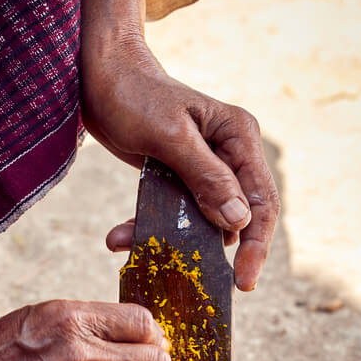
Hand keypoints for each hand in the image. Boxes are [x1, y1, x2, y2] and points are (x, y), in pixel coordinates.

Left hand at [81, 0, 278, 291]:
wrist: (99, 74)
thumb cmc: (133, 94)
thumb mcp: (169, 136)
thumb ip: (205, 177)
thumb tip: (239, 221)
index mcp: (239, 137)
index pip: (261, 201)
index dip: (257, 245)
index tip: (244, 282)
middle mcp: (230, 153)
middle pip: (238, 216)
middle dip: (213, 250)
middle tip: (203, 286)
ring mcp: (206, 167)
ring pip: (202, 220)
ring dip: (169, 240)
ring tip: (125, 242)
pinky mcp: (179, 176)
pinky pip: (175, 214)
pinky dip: (150, 228)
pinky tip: (119, 236)